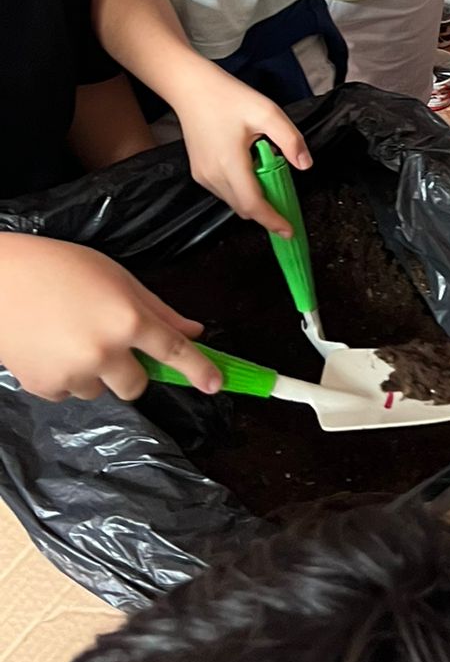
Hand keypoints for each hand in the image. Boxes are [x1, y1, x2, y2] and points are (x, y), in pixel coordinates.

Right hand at [0, 235, 219, 401]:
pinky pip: (69, 393)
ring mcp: (73, 373)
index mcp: (127, 319)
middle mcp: (104, 351)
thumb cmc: (62, 268)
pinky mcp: (44, 387)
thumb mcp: (118, 278)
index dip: (198, 369)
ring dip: (96, 373)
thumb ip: (158, 309)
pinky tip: (51, 348)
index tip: (215, 384)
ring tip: (71, 337)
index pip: (174, 350)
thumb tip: (194, 331)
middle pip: (136, 386)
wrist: (0, 280)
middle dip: (131, 371)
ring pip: (100, 390)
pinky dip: (66, 378)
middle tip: (111, 344)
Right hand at [173, 62, 308, 232]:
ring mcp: (202, 176)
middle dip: (267, 211)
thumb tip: (305, 165)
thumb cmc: (229, 98)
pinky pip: (224, 191)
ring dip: (254, 199)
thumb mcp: (267, 112)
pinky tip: (251, 169)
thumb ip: (290, 140)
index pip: (253, 205)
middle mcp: (213, 176)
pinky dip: (241, 190)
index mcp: (230, 164)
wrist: (192, 89)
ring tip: (269, 175)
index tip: (289, 231)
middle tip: (286, 200)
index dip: (272, 221)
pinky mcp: (198, 172)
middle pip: (244, 208)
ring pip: (233, 202)